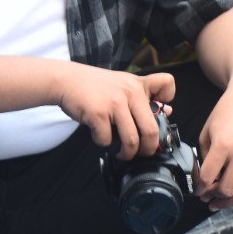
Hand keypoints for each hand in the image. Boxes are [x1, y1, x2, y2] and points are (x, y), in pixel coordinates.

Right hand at [56, 64, 175, 159]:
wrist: (65, 80)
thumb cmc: (93, 85)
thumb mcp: (122, 84)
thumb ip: (143, 96)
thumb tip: (167, 109)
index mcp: (138, 84)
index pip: (167, 85)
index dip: (167, 103)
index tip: (157, 117)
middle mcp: (130, 92)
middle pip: (151, 129)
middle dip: (148, 149)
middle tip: (142, 153)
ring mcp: (114, 103)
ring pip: (132, 140)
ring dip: (127, 153)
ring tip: (122, 153)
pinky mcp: (98, 114)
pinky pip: (107, 140)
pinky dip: (103, 143)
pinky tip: (99, 136)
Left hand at [195, 83, 232, 213]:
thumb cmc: (226, 111)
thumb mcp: (207, 130)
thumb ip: (204, 156)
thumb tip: (204, 179)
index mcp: (223, 144)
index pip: (208, 177)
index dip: (200, 188)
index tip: (197, 191)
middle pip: (227, 188)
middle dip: (214, 197)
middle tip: (207, 198)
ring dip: (229, 201)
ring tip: (220, 203)